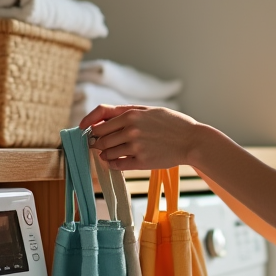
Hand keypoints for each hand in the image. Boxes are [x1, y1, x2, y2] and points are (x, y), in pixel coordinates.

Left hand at [79, 104, 206, 170]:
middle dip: (96, 141)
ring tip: (108, 153)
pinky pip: (116, 164)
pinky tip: (114, 161)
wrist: (192, 141)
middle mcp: (130, 130)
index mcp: (131, 114)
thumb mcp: (150, 110)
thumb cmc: (173, 123)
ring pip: (106, 152)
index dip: (88, 125)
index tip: (82, 129)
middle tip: (97, 143)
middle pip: (99, 138)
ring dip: (103, 153)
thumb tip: (104, 119)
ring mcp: (135, 146)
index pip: (99, 120)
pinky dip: (111, 164)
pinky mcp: (141, 162)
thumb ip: (127, 112)